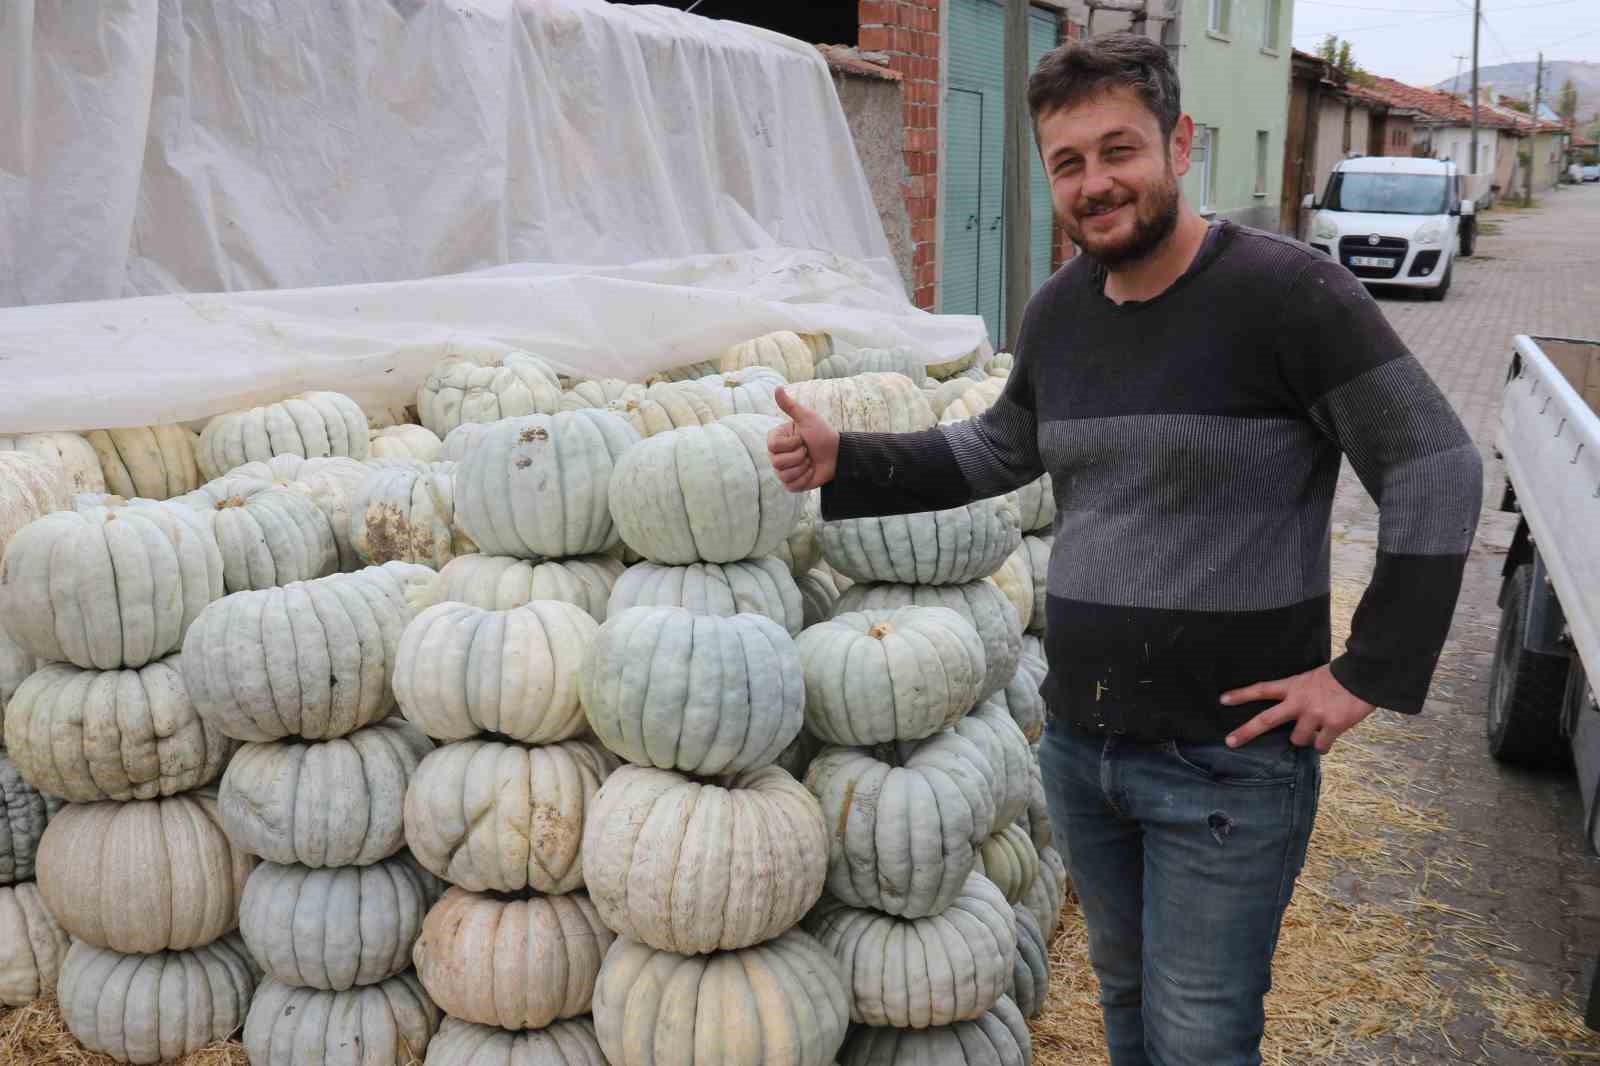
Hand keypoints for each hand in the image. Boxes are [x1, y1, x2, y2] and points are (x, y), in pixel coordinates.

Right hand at [768, 387, 839, 491]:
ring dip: (803, 467)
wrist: (837, 454)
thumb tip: (777, 388)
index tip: (802, 438)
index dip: (791, 444)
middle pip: (777, 462)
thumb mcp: (807, 418)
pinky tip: (811, 471)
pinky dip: (805, 479)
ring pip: (784, 475)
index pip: (773, 446)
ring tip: (810, 461)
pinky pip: (791, 486)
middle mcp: (777, 455)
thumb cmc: (822, 433)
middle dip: (799, 456)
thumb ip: (790, 405)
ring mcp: (783, 470)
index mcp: (777, 439)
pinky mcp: (792, 483)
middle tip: (808, 450)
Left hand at [1220, 664, 1375, 752]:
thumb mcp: (1311, 678)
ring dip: (1305, 739)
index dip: (1242, 694)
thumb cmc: (1339, 676)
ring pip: (1297, 739)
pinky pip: (1321, 746)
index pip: (1262, 689)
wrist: (1364, 676)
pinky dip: (1323, 745)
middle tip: (1230, 742)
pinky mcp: (1332, 726)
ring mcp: (1314, 715)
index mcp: (1293, 686)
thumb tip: (1292, 712)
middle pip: (1266, 720)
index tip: (1223, 699)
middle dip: (1246, 731)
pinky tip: (1328, 739)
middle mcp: (1299, 702)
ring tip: (1315, 730)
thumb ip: (1299, 693)